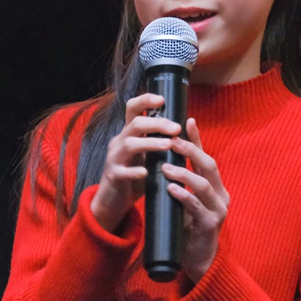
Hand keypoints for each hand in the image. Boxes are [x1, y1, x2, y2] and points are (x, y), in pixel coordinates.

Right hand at [91, 94, 180, 232]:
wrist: (114, 200)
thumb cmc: (136, 176)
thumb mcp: (147, 156)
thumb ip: (160, 142)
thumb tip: (186, 126)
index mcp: (129, 134)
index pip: (133, 109)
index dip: (145, 100)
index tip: (162, 99)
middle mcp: (120, 142)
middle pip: (135, 124)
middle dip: (156, 123)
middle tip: (176, 128)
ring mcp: (115, 159)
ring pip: (129, 144)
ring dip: (150, 143)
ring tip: (168, 145)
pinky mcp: (114, 176)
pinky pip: (123, 171)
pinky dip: (135, 171)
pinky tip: (146, 172)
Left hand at [162, 118, 229, 281]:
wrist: (198, 260)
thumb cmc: (189, 227)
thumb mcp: (186, 200)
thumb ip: (181, 182)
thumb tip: (165, 158)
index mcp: (216, 187)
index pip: (206, 157)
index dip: (197, 139)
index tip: (187, 119)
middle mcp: (221, 195)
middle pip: (209, 166)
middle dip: (191, 151)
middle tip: (172, 140)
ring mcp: (218, 210)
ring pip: (203, 185)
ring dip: (183, 173)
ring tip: (165, 166)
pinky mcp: (210, 226)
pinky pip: (196, 207)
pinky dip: (184, 196)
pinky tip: (172, 189)